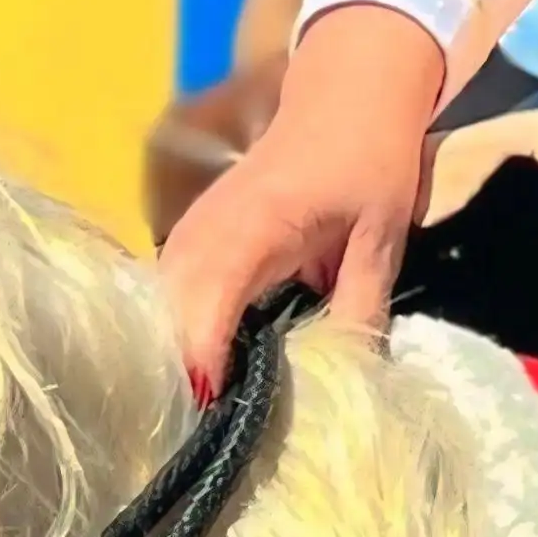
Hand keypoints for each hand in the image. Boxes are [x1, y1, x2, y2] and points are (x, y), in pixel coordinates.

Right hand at [157, 3, 446, 398]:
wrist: (350, 91)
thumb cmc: (370, 158)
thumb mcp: (380, 237)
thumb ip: (360, 309)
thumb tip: (350, 386)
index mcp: (254, 225)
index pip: (204, 304)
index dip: (199, 366)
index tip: (210, 426)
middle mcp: (207, 227)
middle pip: (166, 314)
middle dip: (175, 378)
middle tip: (200, 445)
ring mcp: (192, 229)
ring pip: (157, 307)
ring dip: (169, 359)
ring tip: (193, 424)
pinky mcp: (194, 236)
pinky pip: (167, 294)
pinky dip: (174, 335)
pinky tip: (198, 379)